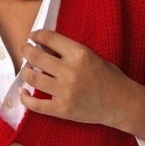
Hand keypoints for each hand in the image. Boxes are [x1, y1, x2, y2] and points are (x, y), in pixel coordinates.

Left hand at [19, 29, 142, 128]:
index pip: (49, 38)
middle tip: (25, 50)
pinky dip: (26, 98)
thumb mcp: (92, 56)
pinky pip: (36, 105)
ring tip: (27, 70)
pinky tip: (23, 92)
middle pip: (36, 57)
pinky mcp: (62, 110)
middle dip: (27, 51)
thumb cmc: (109, 78)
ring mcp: (64, 92)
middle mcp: (69, 72)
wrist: (120, 103)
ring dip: (26, 72)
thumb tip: (46, 46)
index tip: (33, 36)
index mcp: (79, 54)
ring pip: (33, 78)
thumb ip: (70, 52)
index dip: (37, 35)